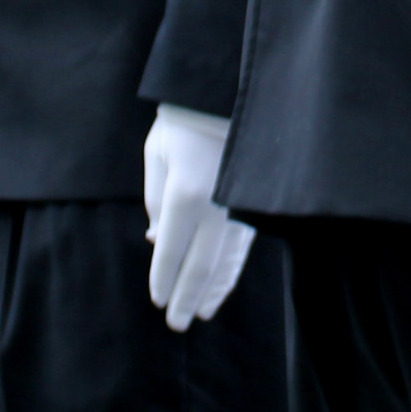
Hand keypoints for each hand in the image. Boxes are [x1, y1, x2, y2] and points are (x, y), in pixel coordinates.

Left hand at [142, 105, 254, 330]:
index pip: (170, 252)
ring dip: (213, 289)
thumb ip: (155, 200)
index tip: (158, 302)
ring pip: (227, 261)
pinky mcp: (255, 201)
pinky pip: (243, 245)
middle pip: (200, 266)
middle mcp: (216, 207)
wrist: (229, 87)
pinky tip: (225, 283)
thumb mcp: (158, 154)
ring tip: (203, 312)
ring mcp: (240, 206)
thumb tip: (157, 240)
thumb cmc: (184, 117)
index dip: (163, 281)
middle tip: (178, 324)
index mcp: (185, 195)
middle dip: (187, 298)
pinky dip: (232, 268)